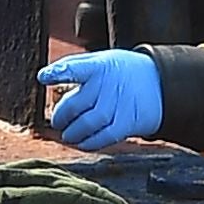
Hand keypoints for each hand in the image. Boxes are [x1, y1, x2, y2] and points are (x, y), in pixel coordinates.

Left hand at [39, 48, 161, 146]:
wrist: (159, 82)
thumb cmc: (121, 72)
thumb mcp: (102, 60)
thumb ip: (75, 67)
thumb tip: (45, 77)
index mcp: (99, 66)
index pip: (75, 67)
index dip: (58, 72)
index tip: (44, 77)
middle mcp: (108, 84)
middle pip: (76, 104)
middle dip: (61, 116)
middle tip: (57, 121)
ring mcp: (118, 104)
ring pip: (88, 124)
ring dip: (73, 133)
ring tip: (67, 135)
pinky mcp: (127, 122)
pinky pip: (104, 137)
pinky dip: (90, 143)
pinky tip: (82, 143)